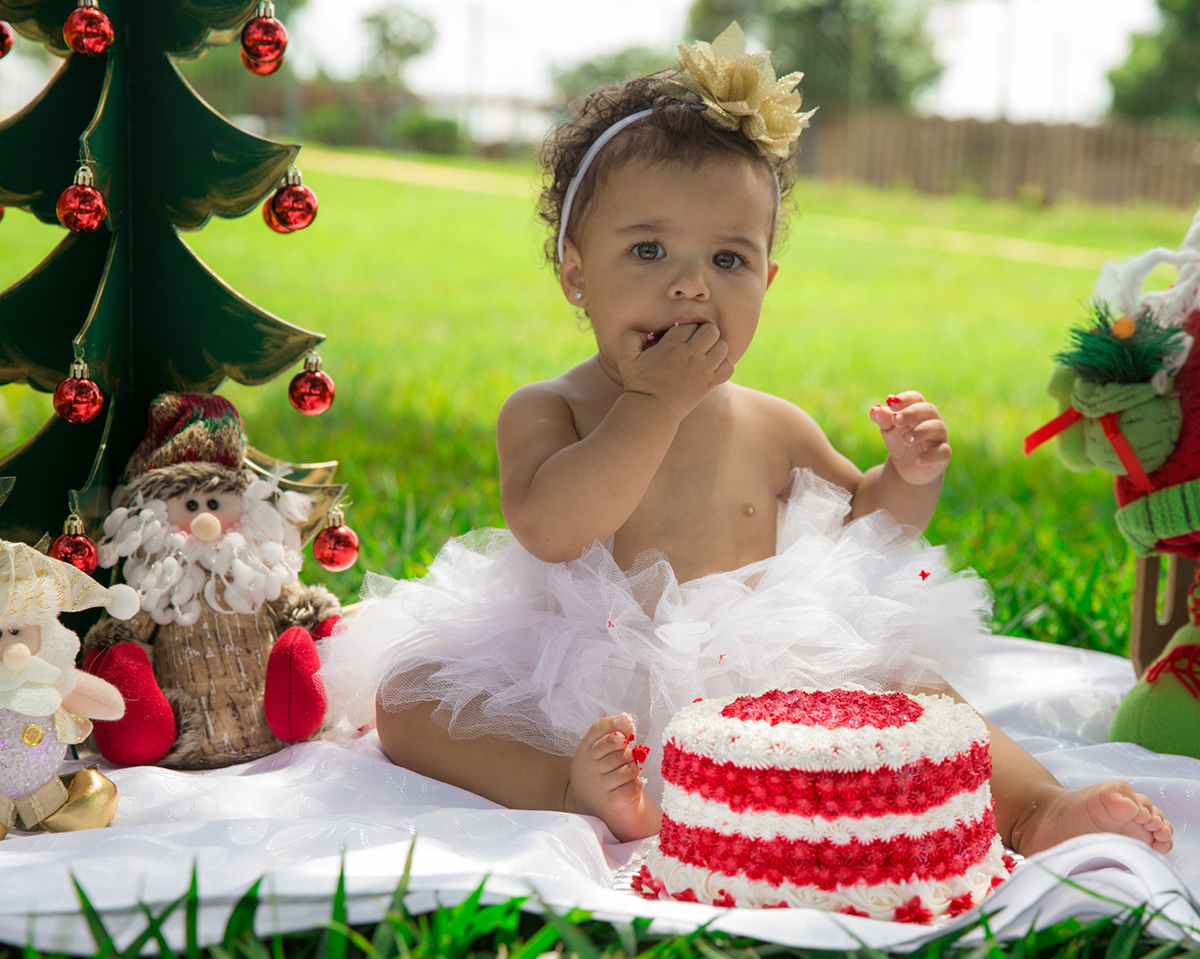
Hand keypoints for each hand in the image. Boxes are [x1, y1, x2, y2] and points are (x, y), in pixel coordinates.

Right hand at [617, 322, 732, 420]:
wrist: (651, 410)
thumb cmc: (638, 383)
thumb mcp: (626, 357)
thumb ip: (630, 337)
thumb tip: (645, 332)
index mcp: (672, 345)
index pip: (690, 324)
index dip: (685, 329)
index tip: (678, 339)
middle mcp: (691, 354)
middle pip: (711, 330)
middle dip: (704, 332)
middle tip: (695, 342)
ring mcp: (703, 369)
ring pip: (723, 346)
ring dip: (716, 347)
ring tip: (705, 353)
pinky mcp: (709, 384)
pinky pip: (728, 367)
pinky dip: (724, 365)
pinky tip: (713, 367)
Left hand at [869, 390, 950, 484]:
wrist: (905, 469)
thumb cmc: (899, 443)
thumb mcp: (888, 430)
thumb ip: (883, 419)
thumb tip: (874, 409)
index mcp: (919, 411)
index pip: (916, 398)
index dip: (905, 399)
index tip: (891, 403)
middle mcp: (932, 421)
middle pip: (929, 409)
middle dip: (912, 412)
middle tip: (896, 420)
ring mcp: (940, 438)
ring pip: (937, 427)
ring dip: (920, 431)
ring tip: (904, 439)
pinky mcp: (943, 456)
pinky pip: (943, 452)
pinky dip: (930, 455)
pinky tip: (916, 459)